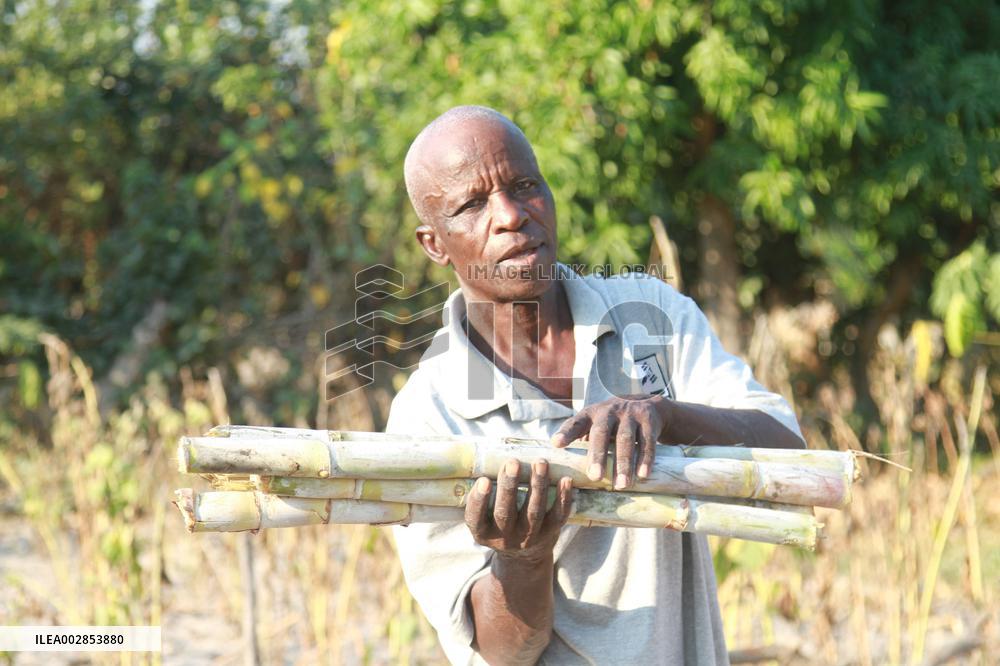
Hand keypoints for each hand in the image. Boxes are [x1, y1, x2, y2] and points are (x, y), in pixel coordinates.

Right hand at [464, 458, 573, 561]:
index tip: (483, 480)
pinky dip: (563, 498)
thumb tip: (484, 459)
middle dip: (509, 486)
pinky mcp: (549, 534)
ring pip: (534, 512)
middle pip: (505, 513)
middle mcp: (505, 538)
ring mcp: (529, 537)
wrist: (524, 556)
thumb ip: (483, 496)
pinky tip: (566, 479)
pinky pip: (558, 516)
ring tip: (540, 463)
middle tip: (512, 463)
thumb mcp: (484, 518)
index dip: (478, 500)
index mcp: (483, 533)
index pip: (476, 518)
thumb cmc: (499, 524)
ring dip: (538, 486)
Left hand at [550, 394, 670, 488]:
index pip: (576, 422)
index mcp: (591, 414)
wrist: (650, 406)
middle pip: (601, 432)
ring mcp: (630, 414)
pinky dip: (645, 459)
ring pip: (625, 439)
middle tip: (595, 477)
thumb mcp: (598, 425)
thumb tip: (566, 472)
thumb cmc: (614, 423)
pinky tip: (642, 475)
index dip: (566, 432)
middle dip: (598, 455)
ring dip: (623, 463)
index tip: (556, 444)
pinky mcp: (649, 420)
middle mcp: (609, 411)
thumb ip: (583, 440)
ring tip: (621, 485)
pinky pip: (647, 442)